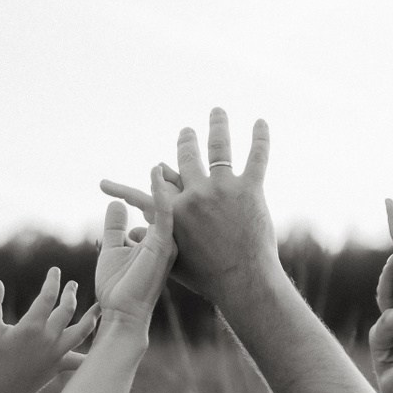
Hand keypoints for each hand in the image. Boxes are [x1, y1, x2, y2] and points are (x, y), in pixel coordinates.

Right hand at [0, 267, 99, 392]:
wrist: (6, 390)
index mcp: (32, 326)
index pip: (47, 297)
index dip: (53, 281)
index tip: (55, 271)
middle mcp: (49, 337)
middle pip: (67, 309)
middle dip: (70, 293)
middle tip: (72, 284)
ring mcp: (58, 351)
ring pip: (81, 331)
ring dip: (91, 317)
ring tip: (99, 306)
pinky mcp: (62, 364)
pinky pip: (82, 358)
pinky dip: (93, 352)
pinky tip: (106, 345)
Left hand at [94, 168, 176, 325]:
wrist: (120, 314)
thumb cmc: (117, 287)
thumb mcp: (113, 248)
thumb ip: (115, 227)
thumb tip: (116, 203)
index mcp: (158, 242)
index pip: (159, 211)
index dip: (155, 191)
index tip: (153, 169)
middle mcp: (167, 241)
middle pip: (169, 206)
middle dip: (168, 184)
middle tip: (159, 163)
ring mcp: (167, 244)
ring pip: (169, 207)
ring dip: (166, 183)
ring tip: (160, 163)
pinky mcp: (163, 246)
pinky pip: (164, 213)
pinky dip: (159, 192)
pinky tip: (155, 172)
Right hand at [101, 109, 274, 304]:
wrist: (242, 280)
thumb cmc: (206, 276)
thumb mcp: (171, 258)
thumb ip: (152, 239)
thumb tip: (132, 233)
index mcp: (173, 209)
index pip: (157, 184)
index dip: (154, 175)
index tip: (154, 166)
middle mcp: (195, 193)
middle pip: (187, 157)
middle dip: (186, 142)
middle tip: (186, 131)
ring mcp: (222, 188)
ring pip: (218, 148)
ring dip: (216, 126)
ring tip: (217, 112)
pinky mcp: (250, 189)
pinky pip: (256, 157)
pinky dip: (259, 138)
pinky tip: (260, 122)